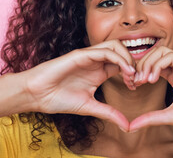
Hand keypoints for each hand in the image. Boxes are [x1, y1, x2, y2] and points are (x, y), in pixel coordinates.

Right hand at [18, 40, 135, 130]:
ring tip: (131, 75)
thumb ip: (109, 113)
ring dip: (128, 58)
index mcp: (99, 71)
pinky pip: (104, 51)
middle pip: (123, 51)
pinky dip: (118, 59)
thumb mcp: (90, 107)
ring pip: (116, 46)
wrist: (36, 95)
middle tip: (136, 81)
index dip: (133, 73)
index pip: (123, 64)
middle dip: (134, 64)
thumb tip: (128, 126)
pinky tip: (124, 72)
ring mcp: (89, 56)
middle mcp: (96, 61)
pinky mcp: (81, 55)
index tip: (136, 87)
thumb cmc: (58, 99)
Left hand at [129, 46, 172, 133]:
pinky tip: (153, 79)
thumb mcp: (169, 116)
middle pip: (154, 53)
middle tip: (135, 81)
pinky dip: (158, 64)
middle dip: (141, 65)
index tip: (133, 85)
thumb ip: (151, 118)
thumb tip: (131, 127)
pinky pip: (171, 56)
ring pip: (162, 51)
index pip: (152, 63)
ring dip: (148, 63)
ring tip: (144, 80)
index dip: (140, 70)